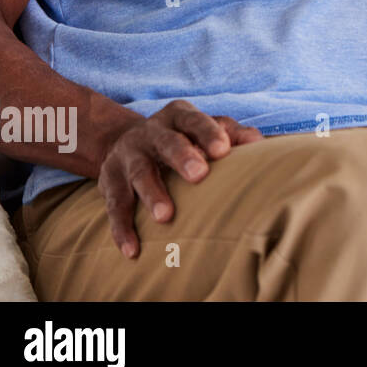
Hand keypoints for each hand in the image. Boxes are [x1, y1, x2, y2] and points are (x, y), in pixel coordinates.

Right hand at [97, 100, 262, 258]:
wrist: (127, 140)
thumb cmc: (184, 138)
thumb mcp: (205, 128)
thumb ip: (232, 134)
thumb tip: (257, 143)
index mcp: (178, 116)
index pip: (195, 121)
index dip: (208, 133)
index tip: (223, 150)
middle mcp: (150, 133)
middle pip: (167, 143)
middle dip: (182, 157)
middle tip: (199, 175)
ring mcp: (127, 156)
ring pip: (139, 174)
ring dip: (152, 195)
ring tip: (165, 217)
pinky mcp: (109, 181)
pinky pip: (115, 206)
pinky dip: (122, 228)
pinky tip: (133, 250)